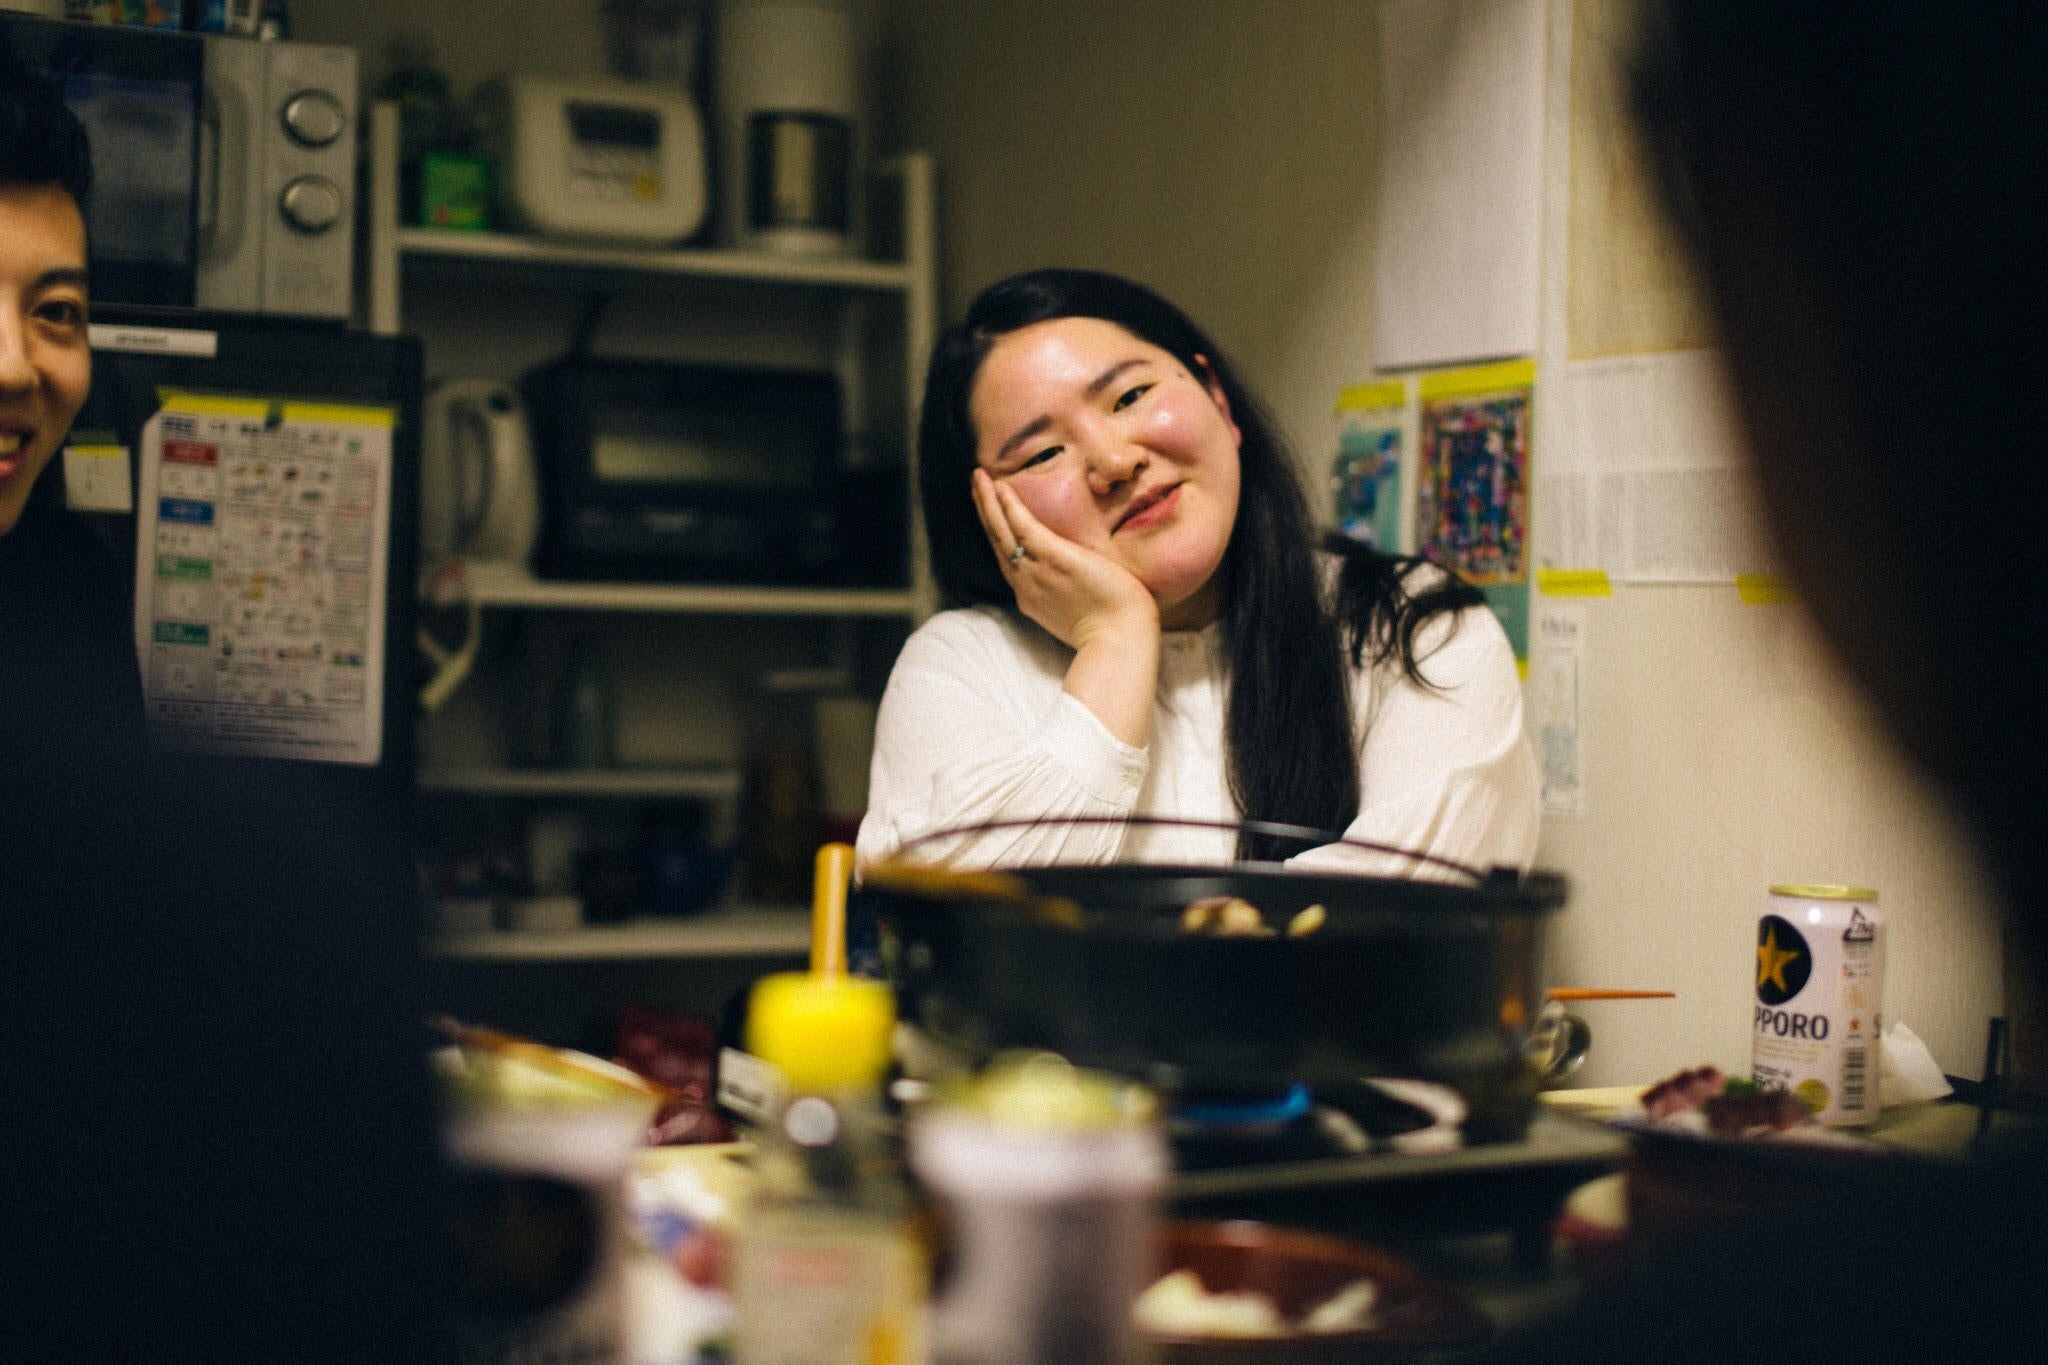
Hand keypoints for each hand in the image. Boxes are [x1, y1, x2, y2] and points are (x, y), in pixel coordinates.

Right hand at [972, 469, 1158, 649]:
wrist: (1120, 641)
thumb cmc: (1113, 630)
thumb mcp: (1081, 611)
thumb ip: (1071, 592)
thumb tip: (1082, 577)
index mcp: (1033, 597)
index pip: (1009, 559)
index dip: (998, 534)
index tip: (992, 514)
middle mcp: (1026, 584)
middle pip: (998, 542)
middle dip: (985, 511)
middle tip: (976, 484)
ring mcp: (1036, 572)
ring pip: (1002, 531)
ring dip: (988, 502)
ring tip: (979, 478)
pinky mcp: (1053, 559)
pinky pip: (1023, 527)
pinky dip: (1008, 506)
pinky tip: (1001, 487)